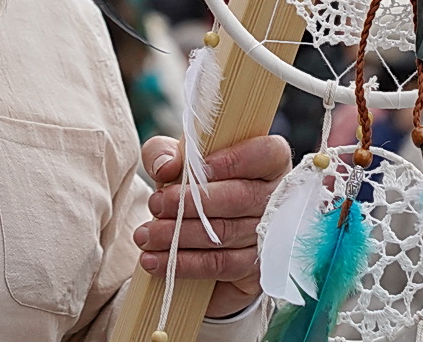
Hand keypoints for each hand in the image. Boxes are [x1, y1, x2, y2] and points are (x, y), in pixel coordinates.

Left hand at [133, 133, 291, 319]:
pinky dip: (184, 263)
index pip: (266, 153)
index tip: (193, 170)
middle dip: (191, 202)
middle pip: (240, 197)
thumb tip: (167, 167)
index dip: (232, 160)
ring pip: (225, 233)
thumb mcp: (174, 163)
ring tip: (145, 235)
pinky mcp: (256, 269)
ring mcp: (269, 237)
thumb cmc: (191, 188)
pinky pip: (221, 264)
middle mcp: (276, 199)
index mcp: (269, 162)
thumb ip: (164, 154)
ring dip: (179, 236)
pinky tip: (154, 260)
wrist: (195, 240)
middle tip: (155, 205)